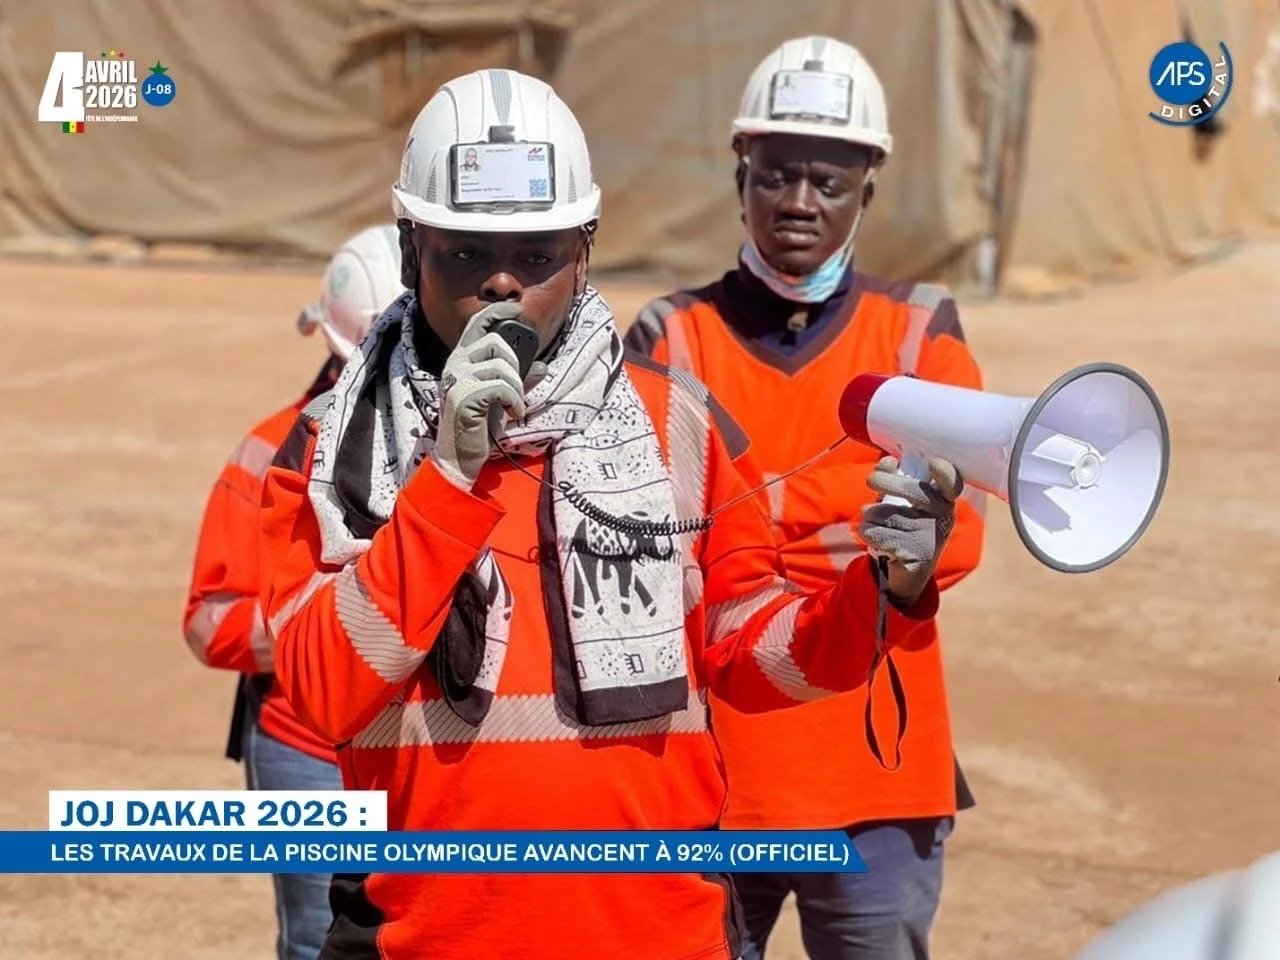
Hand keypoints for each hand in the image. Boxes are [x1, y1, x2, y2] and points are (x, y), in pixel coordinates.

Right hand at [430, 303, 544, 490]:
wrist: (461, 457)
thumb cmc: (479, 425)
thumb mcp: (503, 398)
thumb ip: (519, 380)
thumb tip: (541, 365)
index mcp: (461, 359)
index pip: (477, 323)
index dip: (497, 311)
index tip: (516, 309)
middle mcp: (454, 364)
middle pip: (495, 342)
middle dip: (515, 365)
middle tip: (514, 389)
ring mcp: (456, 379)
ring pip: (501, 366)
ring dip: (516, 388)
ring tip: (513, 405)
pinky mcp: (462, 397)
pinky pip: (500, 386)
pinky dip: (513, 400)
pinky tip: (512, 412)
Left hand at [857, 455, 962, 606]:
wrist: (909, 571)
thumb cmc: (903, 525)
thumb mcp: (899, 499)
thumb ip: (893, 477)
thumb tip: (888, 461)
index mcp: (944, 500)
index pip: (952, 483)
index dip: (945, 472)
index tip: (934, 463)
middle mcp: (943, 517)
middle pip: (911, 490)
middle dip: (884, 481)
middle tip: (871, 480)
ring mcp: (931, 538)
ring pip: (884, 512)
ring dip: (870, 516)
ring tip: (876, 522)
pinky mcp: (915, 557)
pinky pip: (876, 533)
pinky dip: (868, 533)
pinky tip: (876, 539)